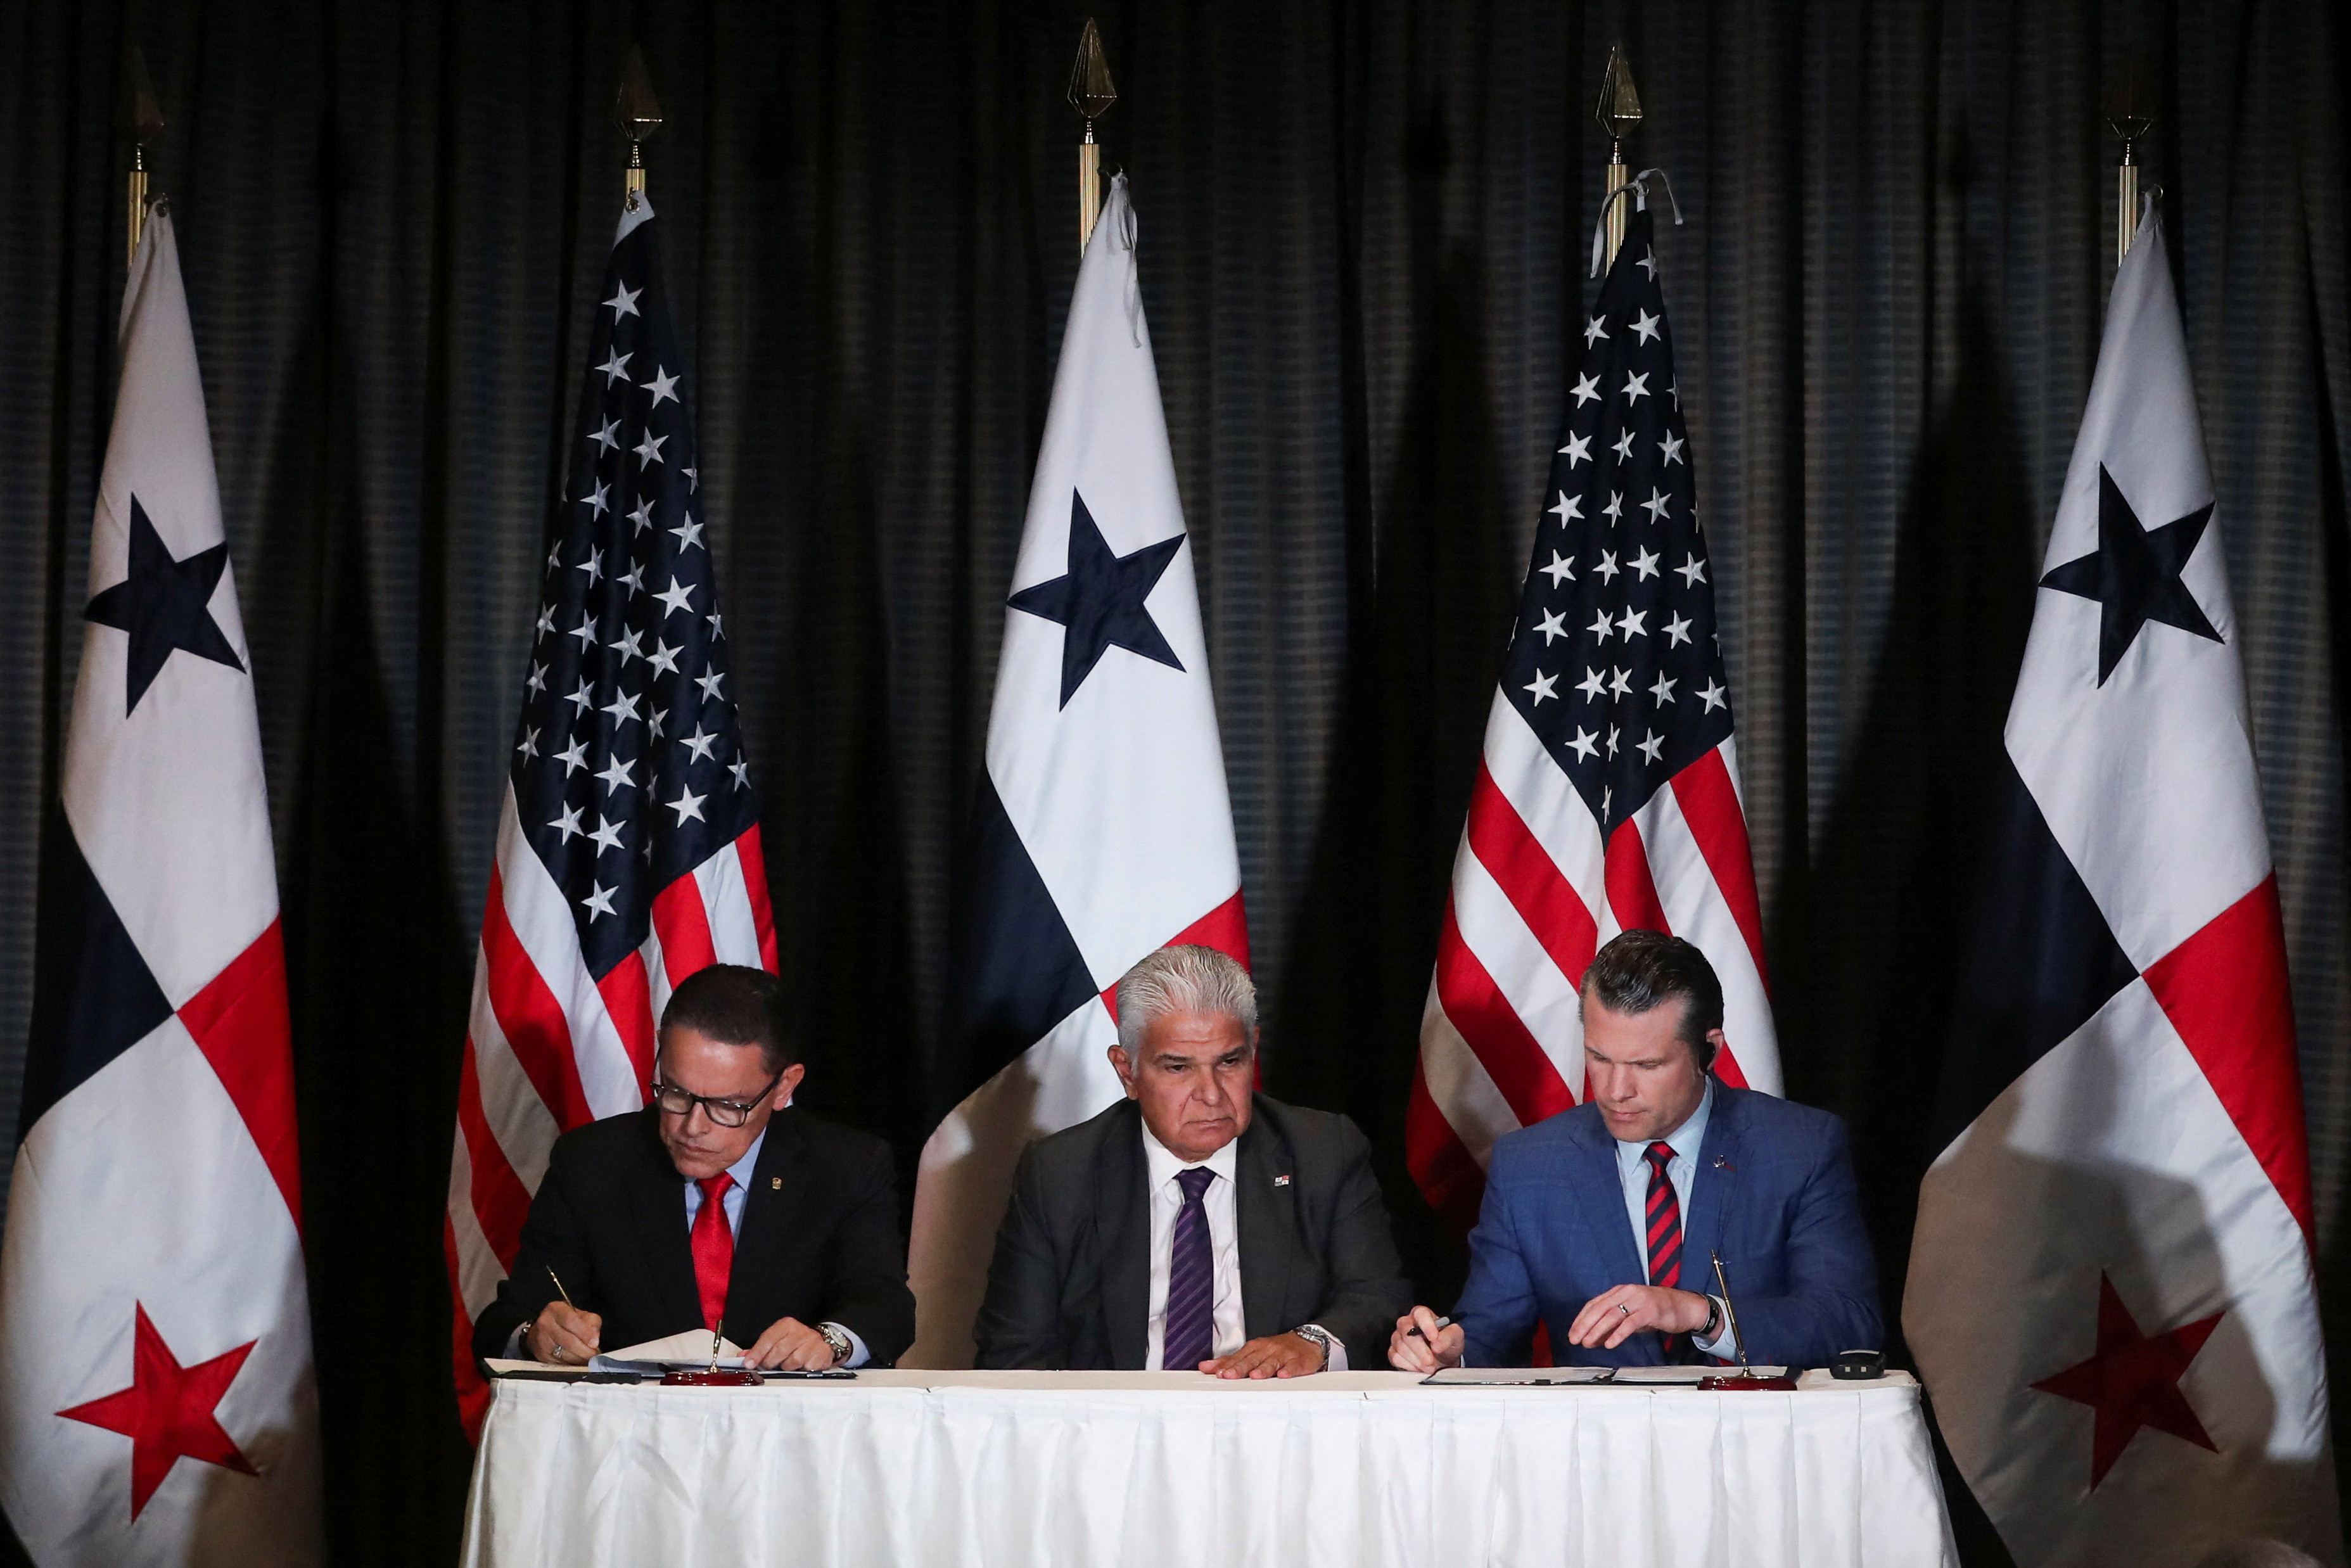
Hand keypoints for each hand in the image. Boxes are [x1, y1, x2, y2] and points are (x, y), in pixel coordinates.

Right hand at [529, 1301, 602, 1365]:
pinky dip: (571, 1364)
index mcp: (555, 1309)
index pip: (570, 1321)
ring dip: (579, 1359)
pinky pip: (559, 1363)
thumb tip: (594, 1337)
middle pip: (568, 1341)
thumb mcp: (581, 1314)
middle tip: (595, 1354)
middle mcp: (545, 1324)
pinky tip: (578, 1362)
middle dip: (585, 1351)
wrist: (544, 1329)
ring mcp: (541, 1341)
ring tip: (588, 1358)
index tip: (595, 1342)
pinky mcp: (541, 1355)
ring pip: (564, 1355)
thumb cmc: (565, 1320)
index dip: (585, 1333)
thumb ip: (591, 1322)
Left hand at [745, 1317, 840, 1370]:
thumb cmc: (795, 1342)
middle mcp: (800, 1331)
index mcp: (787, 1325)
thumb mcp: (777, 1340)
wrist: (820, 1340)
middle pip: (780, 1350)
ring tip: (788, 1364)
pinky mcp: (823, 1352)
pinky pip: (808, 1367)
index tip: (749, 1363)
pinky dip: (803, 1370)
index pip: (769, 1338)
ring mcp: (813, 1341)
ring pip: (794, 1361)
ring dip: (788, 1367)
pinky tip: (802, 1366)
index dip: (757, 1352)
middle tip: (768, 1367)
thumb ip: (760, 1349)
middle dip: (770, 1362)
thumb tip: (743, 1356)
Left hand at [1202, 1332, 1323, 1378]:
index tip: (1217, 1373)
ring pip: (1272, 1362)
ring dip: (1263, 1369)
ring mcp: (1284, 1355)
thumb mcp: (1253, 1352)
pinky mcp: (1299, 1361)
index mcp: (1256, 1347)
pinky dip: (1289, 1370)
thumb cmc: (1276, 1350)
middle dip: (1240, 1368)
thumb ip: (1231, 1361)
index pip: (1239, 1357)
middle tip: (1228, 1376)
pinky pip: (1294, 1366)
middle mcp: (1268, 1349)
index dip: (1228, 1365)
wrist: (1307, 1341)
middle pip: (1252, 1360)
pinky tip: (1283, 1375)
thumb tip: (1206, 1367)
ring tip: (1254, 1376)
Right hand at [1387, 1305, 1463, 1372]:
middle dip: (1420, 1351)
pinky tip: (1419, 1367)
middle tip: (1431, 1361)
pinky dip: (1409, 1366)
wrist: (1442, 1359)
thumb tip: (1437, 1343)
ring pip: (1401, 1347)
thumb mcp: (1455, 1337)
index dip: (1426, 1326)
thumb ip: (1449, 1336)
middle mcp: (1407, 1323)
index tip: (1434, 1338)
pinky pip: (1396, 1358)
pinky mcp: (1394, 1351)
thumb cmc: (1446, 1344)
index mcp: (1422, 1314)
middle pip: (1407, 1333)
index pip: (1420, 1314)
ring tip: (1429, 1366)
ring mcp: (1398, 1337)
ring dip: (1417, 1361)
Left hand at [1566, 1285, 1713, 1349]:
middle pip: (1599, 1308)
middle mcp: (1627, 1292)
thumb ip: (1614, 1325)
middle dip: (1584, 1325)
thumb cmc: (1657, 1311)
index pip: (1594, 1304)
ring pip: (1612, 1315)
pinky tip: (1610, 1344)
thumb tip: (1594, 1339)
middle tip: (1574, 1339)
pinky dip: (1618, 1334)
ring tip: (1588, 1343)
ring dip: (1597, 1331)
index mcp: (1620, 1291)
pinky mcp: (1651, 1311)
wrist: (1685, 1307)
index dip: (1581, 1319)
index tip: (1572, 1332)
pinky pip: (1630, 1323)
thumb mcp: (1632, 1316)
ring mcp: (1639, 1300)